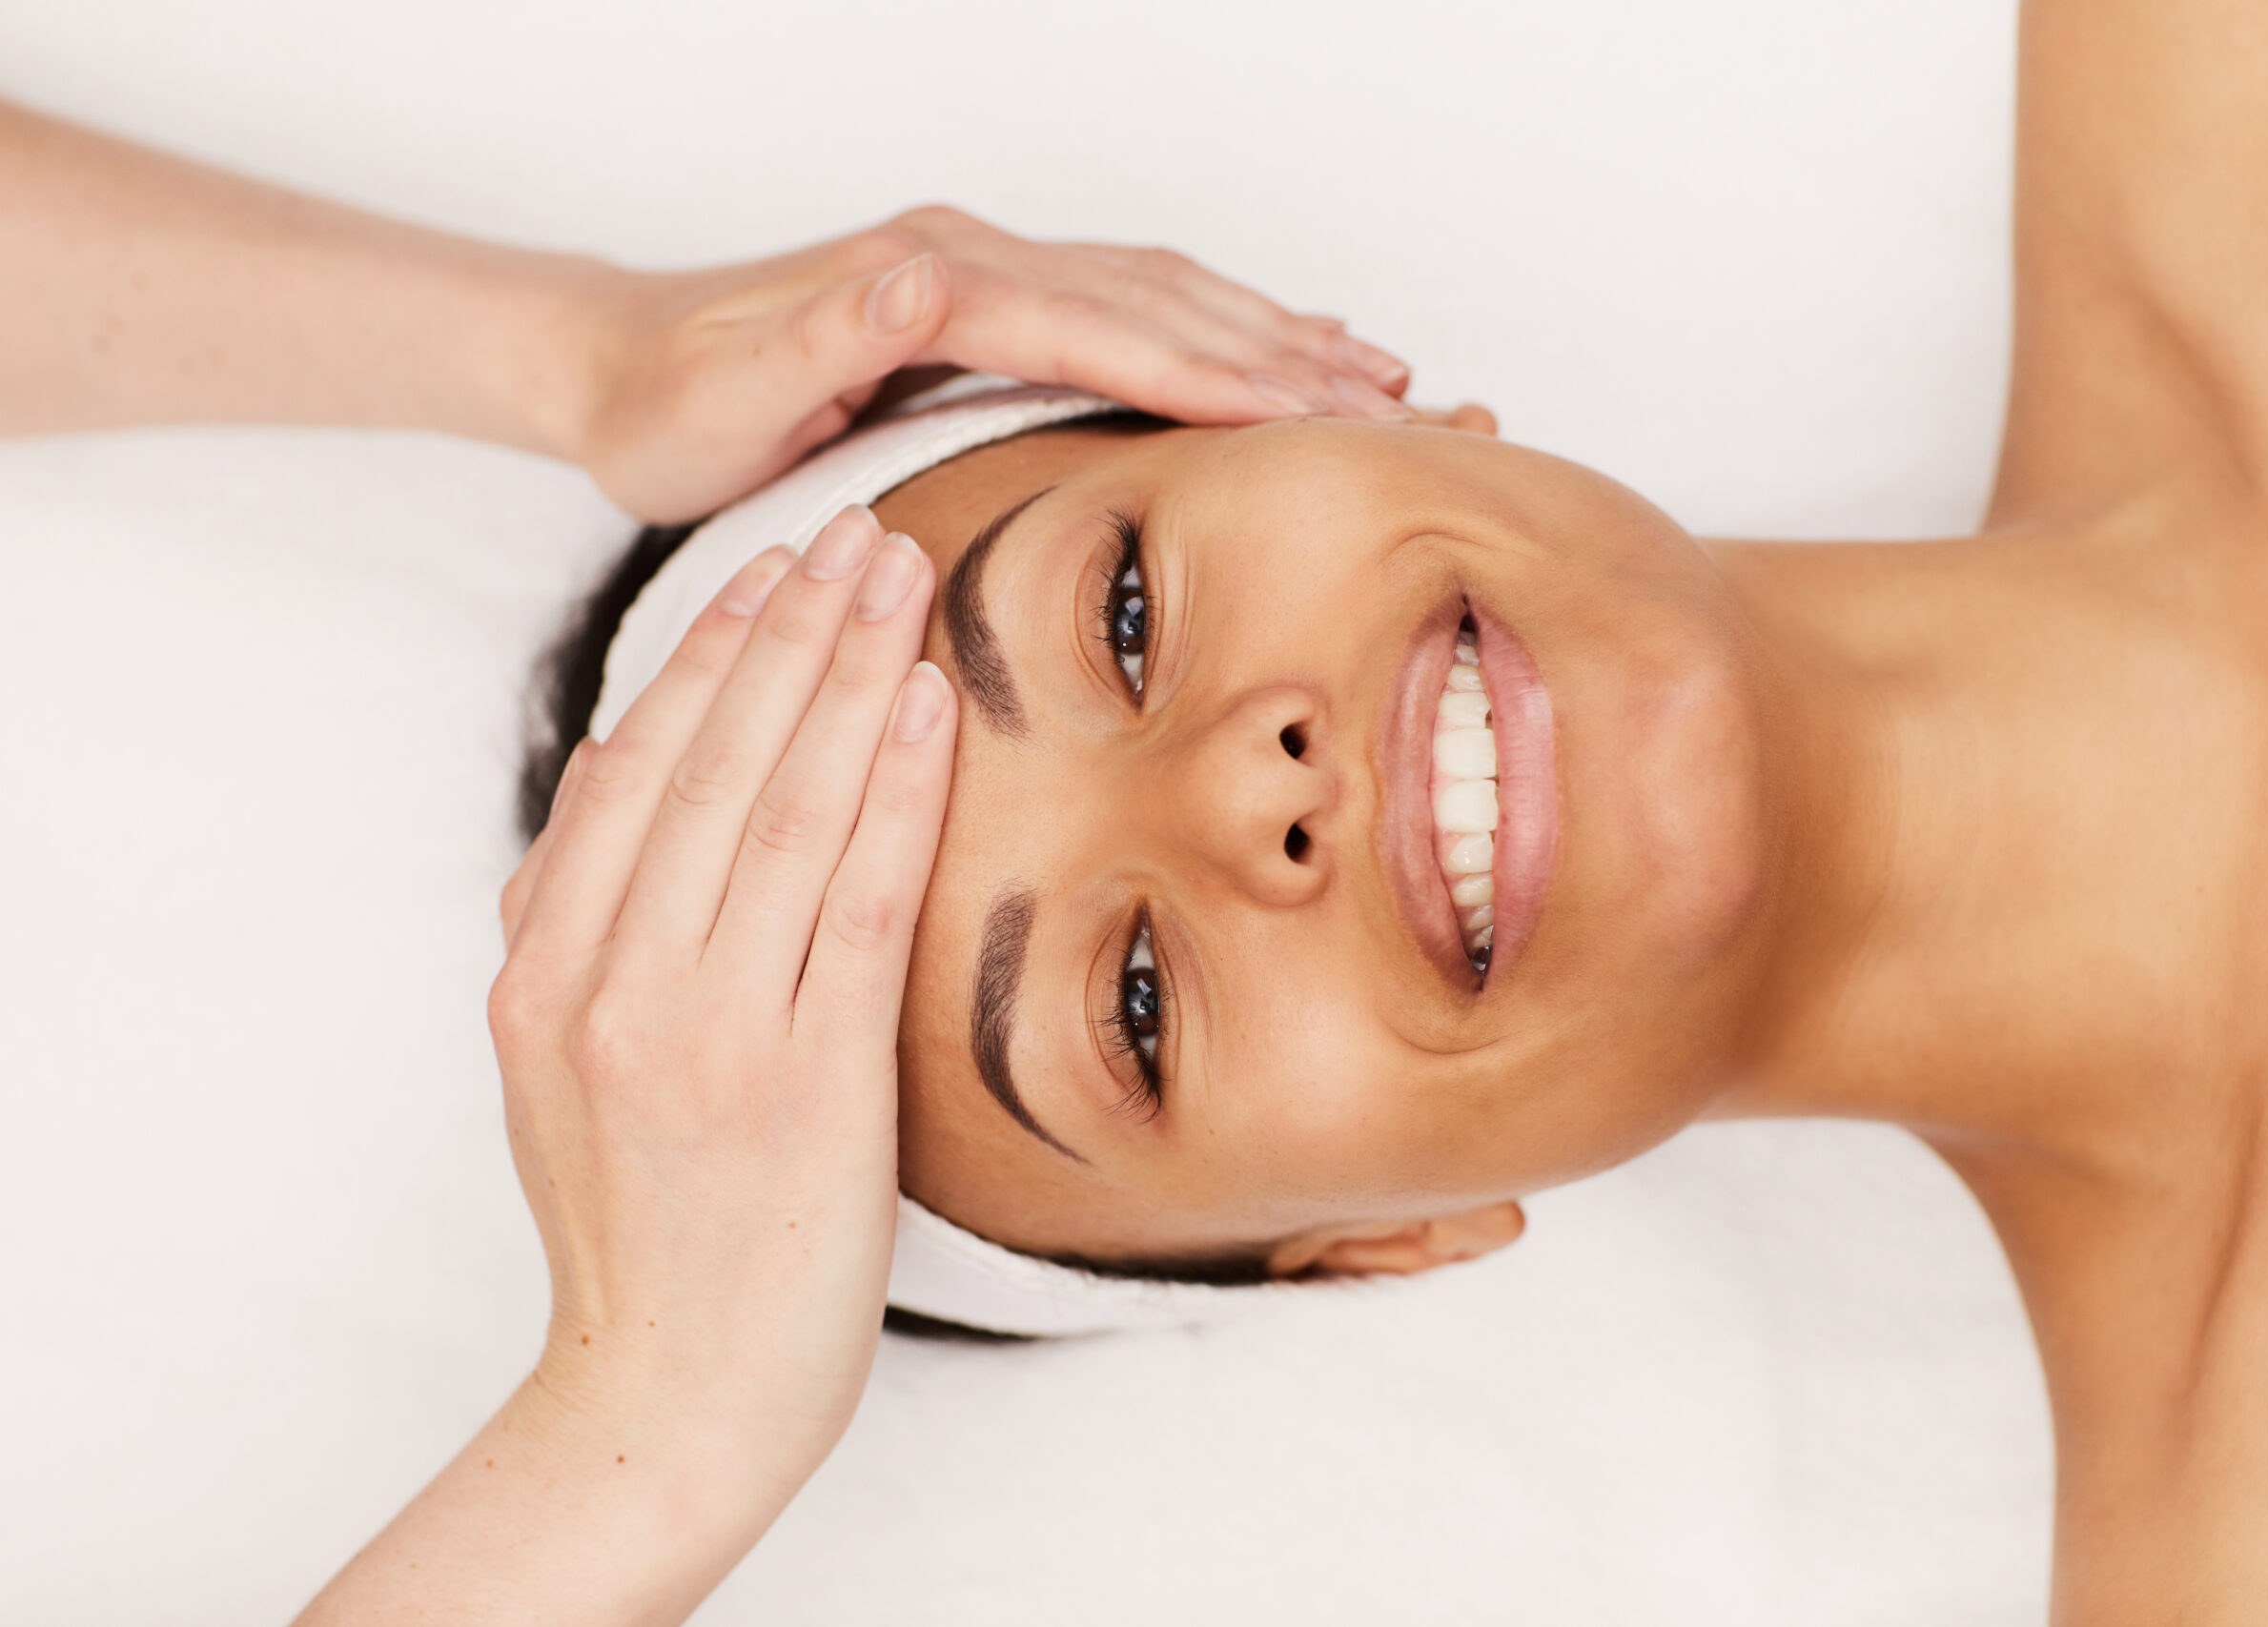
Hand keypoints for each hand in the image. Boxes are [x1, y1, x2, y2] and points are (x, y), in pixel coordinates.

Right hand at [496, 505, 943, 1525]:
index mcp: (541, 976)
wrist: (672, 1395)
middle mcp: (609, 986)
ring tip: (898, 574)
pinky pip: (858, 896)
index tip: (767, 568)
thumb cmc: (645, 1230)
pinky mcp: (804, 1078)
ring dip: (850, 672)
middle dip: (789, 627)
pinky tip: (929, 701)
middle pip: (711, 762)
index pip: (633, 767)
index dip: (707, 652)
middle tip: (850, 526)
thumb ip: (573, 933)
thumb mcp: (557, 1074)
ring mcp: (702, 1030)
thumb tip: (610, 789)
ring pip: (785, 805)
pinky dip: (896, 786)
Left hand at [573, 205, 1412, 520]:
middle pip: (1161, 298)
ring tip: (1381, 376)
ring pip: (1163, 290)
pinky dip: (1217, 324)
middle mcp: (972, 259)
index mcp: (931, 283)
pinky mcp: (984, 297)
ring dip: (1275, 331)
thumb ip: (823, 336)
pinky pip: (1131, 302)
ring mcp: (984, 268)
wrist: (612, 362)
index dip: (1214, 371)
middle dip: (1287, 352)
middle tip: (1403, 405)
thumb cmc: (668, 408)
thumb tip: (919, 280)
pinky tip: (1271, 348)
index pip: (1104, 328)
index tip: (1315, 411)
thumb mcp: (725, 393)